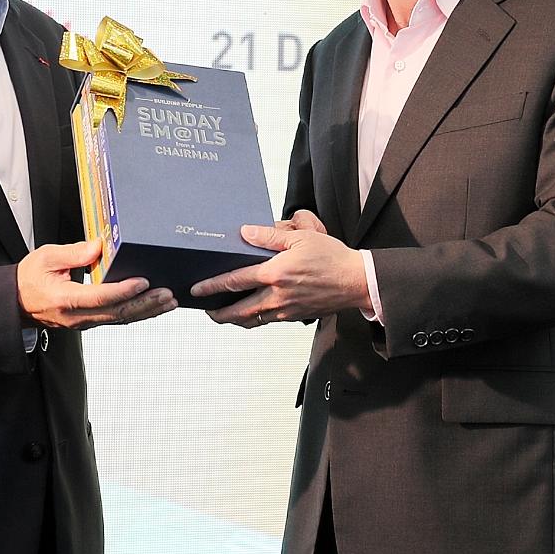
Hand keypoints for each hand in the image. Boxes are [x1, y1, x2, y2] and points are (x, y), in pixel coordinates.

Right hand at [18, 240, 176, 329]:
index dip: (123, 290)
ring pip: (120, 319)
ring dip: (147, 311)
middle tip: (167, 293)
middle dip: (145, 303)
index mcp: (64, 298)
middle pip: (117, 313)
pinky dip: (137, 314)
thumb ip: (74, 253)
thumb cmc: (29, 278)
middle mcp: (76, 316)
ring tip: (168, 301)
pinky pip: (116, 320)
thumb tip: (99, 247)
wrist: (17, 301)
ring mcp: (83, 322)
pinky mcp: (88, 321)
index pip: (99, 297)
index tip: (143, 281)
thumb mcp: (46, 257)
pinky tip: (153, 307)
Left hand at [190, 219, 364, 328]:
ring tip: (223, 315)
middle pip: (238, 310)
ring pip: (252, 320)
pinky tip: (251, 313)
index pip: (235, 281)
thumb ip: (270, 237)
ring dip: (235, 319)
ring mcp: (286, 310)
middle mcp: (277, 296)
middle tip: (206, 310)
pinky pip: (268, 321)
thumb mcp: (301, 238)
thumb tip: (246, 233)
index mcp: (275, 274)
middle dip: (218, 313)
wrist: (357, 282)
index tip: (197, 289)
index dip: (212, 285)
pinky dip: (254, 319)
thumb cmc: (332, 258)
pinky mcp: (295, 317)